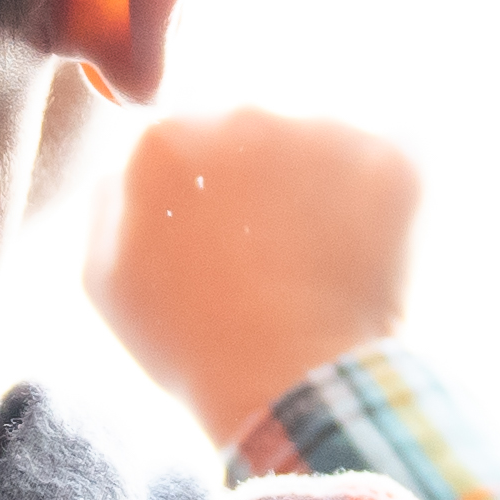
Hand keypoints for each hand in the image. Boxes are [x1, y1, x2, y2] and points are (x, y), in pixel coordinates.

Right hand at [86, 105, 420, 455]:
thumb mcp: (108, 279)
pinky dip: (382, 197)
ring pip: (323, 142)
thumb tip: (134, 163)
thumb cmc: (192, 345)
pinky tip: (365, 251)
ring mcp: (322, 130)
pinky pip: (388, 157)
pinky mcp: (391, 155)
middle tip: (275, 256)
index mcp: (168, 140)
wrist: (290, 385)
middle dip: (266, 181)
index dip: (208, 192)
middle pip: (257, 132)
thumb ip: (112, 200)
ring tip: (323, 261)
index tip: (221, 241)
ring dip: (324, 186)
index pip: (191, 141)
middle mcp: (244, 114)